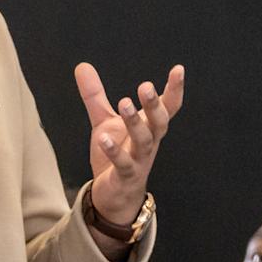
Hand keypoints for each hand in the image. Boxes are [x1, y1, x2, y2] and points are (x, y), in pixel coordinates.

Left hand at [78, 62, 185, 225]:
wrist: (115, 196)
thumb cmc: (116, 156)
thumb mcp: (104, 122)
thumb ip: (95, 96)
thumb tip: (82, 66)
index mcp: (149, 128)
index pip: (167, 107)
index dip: (174, 90)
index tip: (179, 69)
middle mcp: (149, 143)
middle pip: (159, 122)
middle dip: (154, 104)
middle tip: (145, 85)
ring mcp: (139, 160)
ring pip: (143, 141)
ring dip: (135, 123)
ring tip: (124, 103)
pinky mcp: (125, 176)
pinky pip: (123, 164)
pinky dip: (115, 151)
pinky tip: (103, 138)